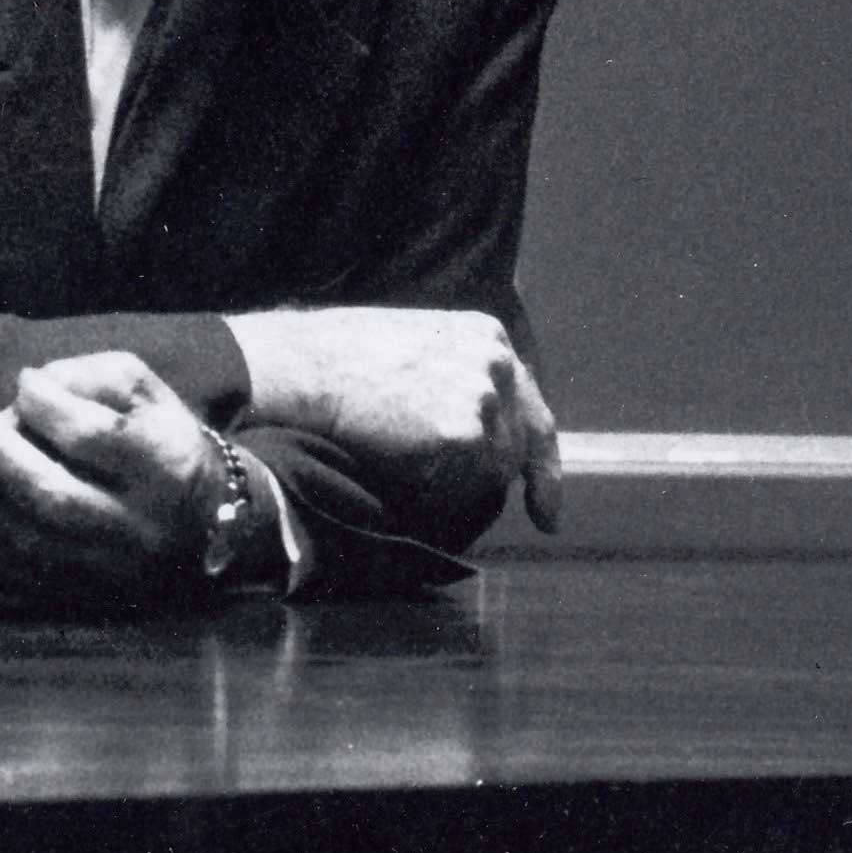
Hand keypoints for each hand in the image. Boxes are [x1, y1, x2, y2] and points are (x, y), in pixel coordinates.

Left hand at [0, 351, 223, 603]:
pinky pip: (12, 565)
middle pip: (51, 494)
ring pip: (26, 536)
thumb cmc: (164, 441)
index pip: (90, 436)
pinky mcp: (80, 590)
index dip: (42, 402)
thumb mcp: (147, 393)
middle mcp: (138, 526)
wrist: (205, 522)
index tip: (26, 381)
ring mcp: (107, 567)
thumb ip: (91, 375)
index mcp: (164, 468)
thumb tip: (30, 385)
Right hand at [224, 306, 562, 532]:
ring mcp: (481, 396)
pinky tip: (403, 472)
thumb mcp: (416, 342)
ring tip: (410, 467)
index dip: (542, 458)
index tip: (546, 503)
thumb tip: (468, 420)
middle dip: (504, 477)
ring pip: (493, 470)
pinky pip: (464, 486)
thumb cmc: (338, 357)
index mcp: (485, 335)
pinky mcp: (463, 433)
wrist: (305, 367)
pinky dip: (439, 492)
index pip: (529, 402)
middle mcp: (494, 362)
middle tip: (526, 517)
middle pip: (518, 442)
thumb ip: (454, 371)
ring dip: (462, 483)